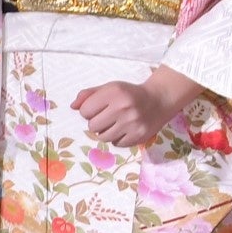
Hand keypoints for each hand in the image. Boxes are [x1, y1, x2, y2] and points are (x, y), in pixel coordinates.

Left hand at [73, 65, 200, 149]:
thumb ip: (88, 95)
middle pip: (92, 126)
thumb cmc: (129, 94)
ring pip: (103, 137)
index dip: (89, 111)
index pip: (85, 111)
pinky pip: (117, 144)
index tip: (99, 108)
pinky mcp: (139, 135)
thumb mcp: (109, 88)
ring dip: (106, 132)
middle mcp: (123, 107)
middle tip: (108, 117)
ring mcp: (132, 123)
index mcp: (114, 92)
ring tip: (116, 123)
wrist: (159, 99)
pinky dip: (118, 139)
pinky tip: (126, 129)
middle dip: (97, 122)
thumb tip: (72, 106)